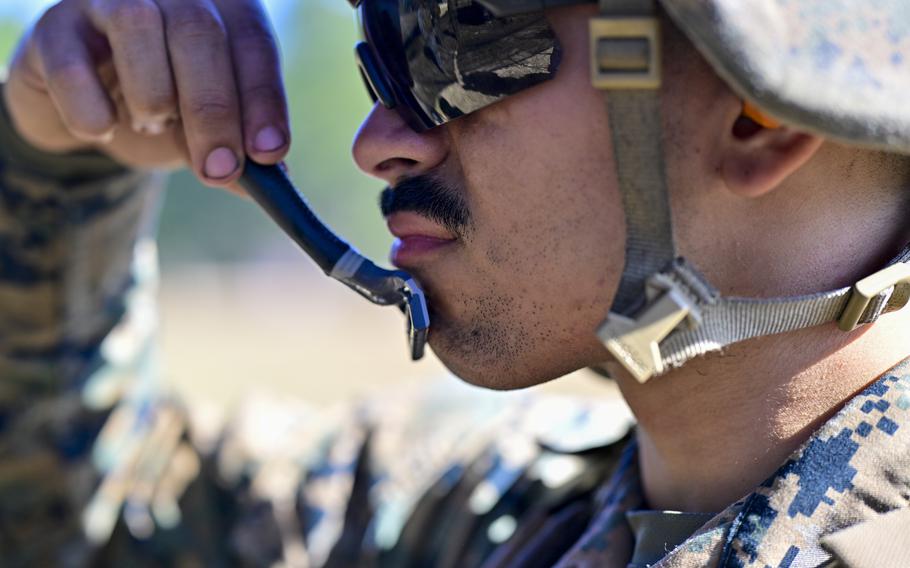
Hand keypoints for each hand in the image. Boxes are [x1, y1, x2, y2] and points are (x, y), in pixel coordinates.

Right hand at [4, 0, 289, 187]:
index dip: (264, 98)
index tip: (270, 154)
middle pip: (199, 31)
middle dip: (214, 110)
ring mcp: (105, 0)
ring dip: (153, 94)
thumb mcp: (205, 128)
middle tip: (219, 169)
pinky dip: (91, 108)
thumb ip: (240, 149)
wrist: (84, 107)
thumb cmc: (161, 106)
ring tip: (153, 126)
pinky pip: (70, 63)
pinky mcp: (52, 29)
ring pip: (137, 24)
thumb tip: (278, 182)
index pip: (253, 40)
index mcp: (219, 6)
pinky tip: (102, 130)